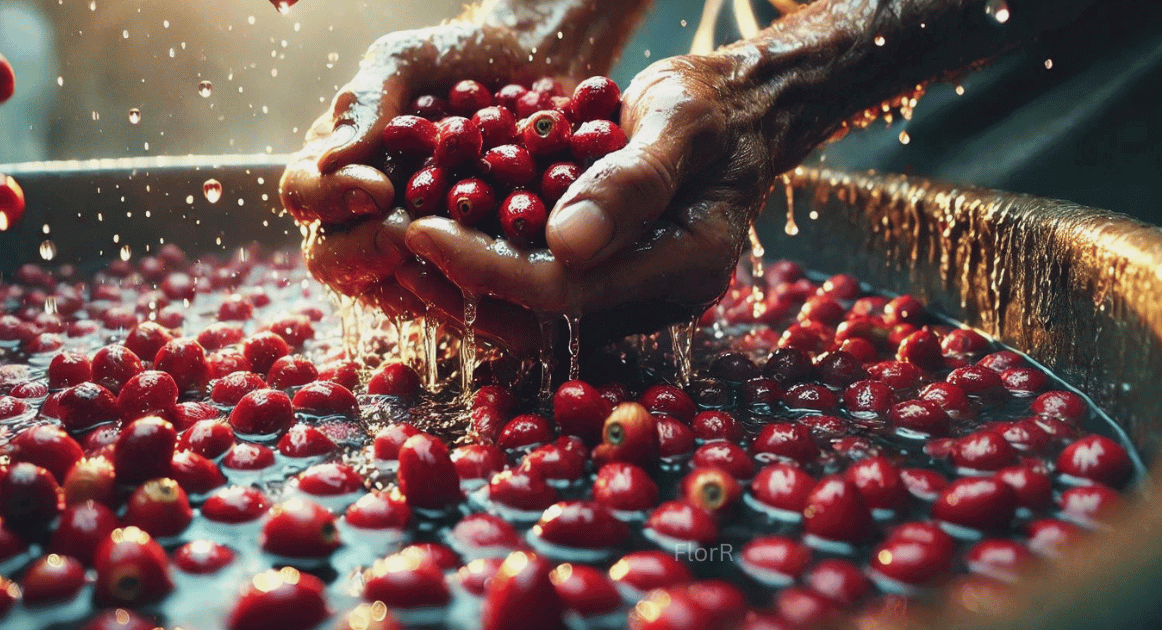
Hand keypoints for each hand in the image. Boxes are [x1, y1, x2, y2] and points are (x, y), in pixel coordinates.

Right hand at [279, 22, 556, 353]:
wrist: (536, 79)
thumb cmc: (458, 64)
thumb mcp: (411, 61)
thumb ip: (370, 101)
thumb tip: (329, 158)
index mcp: (333, 166)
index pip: (302, 193)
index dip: (330, 199)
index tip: (378, 190)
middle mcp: (357, 218)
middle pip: (333, 260)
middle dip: (367, 255)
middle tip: (412, 239)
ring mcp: (406, 253)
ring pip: (392, 294)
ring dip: (423, 289)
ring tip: (463, 278)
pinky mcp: (457, 275)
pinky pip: (450, 305)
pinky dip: (473, 304)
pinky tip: (504, 303)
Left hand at [405, 53, 784, 346]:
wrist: (741, 113)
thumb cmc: (714, 105)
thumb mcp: (680, 121)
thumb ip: (631, 182)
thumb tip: (566, 247)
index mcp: (684, 265)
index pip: (566, 294)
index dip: (487, 270)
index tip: (420, 230)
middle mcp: (657, 298)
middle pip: (541, 323)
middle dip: (461, 290)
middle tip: (393, 248)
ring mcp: (634, 298)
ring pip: (533, 320)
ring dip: (464, 289)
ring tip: (402, 247)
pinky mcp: (612, 284)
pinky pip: (540, 296)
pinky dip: (486, 273)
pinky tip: (440, 240)